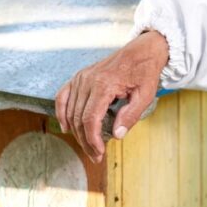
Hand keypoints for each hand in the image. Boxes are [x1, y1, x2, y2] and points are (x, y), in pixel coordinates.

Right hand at [55, 30, 168, 162]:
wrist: (140, 51)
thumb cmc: (144, 72)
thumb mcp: (145, 95)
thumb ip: (130, 115)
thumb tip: (117, 135)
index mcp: (104, 85)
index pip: (90, 119)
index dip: (92, 139)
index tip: (99, 153)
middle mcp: (87, 80)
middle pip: (78, 118)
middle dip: (85, 140)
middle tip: (96, 156)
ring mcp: (81, 77)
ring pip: (70, 111)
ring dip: (76, 132)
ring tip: (87, 146)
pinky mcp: (79, 77)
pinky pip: (63, 96)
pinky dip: (61, 113)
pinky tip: (66, 127)